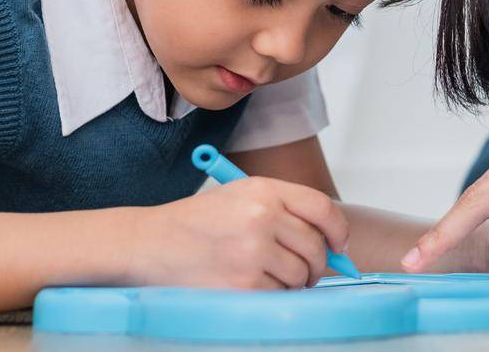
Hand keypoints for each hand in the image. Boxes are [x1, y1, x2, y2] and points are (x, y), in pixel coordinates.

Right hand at [131, 177, 350, 289]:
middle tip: (303, 270)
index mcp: (264, 190)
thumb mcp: (240, 197)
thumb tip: (331, 243)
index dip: (337, 231)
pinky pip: (279, 296)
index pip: (323, 208)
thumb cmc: (197, 223)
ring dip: (292, 283)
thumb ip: (285, 211)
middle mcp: (262, 217)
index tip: (338, 246)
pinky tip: (249, 286)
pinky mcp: (243, 285)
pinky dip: (272, 297)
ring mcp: (253, 252)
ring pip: (301, 276)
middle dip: (315, 264)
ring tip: (265, 275)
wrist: (150, 244)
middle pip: (315, 247)